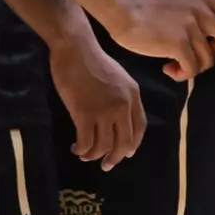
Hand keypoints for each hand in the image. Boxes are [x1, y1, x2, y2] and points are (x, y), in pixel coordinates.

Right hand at [49, 38, 145, 170]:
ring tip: (84, 155)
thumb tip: (118, 118)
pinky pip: (86, 142)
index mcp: (133, 96)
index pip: (139, 128)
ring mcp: (104, 111)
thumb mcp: (117, 77)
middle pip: (125, 143)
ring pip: (104, 146)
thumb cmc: (92, 59)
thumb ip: (122, 96)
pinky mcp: (85, 114)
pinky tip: (76, 148)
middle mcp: (123, 106)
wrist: (75, 49)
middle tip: (106, 166)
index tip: (126, 154)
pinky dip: (81, 150)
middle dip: (115, 158)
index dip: (133, 144)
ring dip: (94, 156)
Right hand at [107, 0, 214, 81]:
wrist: (125, 13)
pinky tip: (168, 69)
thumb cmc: (147, 8)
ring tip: (176, 65)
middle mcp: (202, 12)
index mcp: (203, 0)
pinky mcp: (180, 44)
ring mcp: (191, 29)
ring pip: (209, 59)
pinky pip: (192, 69)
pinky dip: (182, 74)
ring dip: (193, 67)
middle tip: (197, 54)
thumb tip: (205, 26)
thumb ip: (195, 9)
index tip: (208, 37)